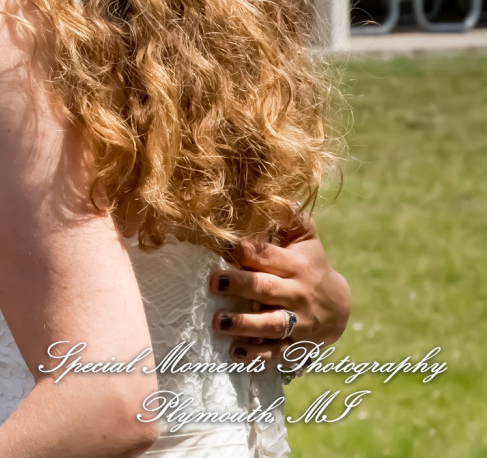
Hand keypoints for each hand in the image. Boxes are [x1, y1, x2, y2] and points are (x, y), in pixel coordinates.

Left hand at [209, 221, 350, 367]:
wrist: (339, 306)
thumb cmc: (310, 263)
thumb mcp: (306, 238)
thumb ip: (289, 218)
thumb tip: (272, 194)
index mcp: (295, 265)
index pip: (268, 256)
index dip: (245, 251)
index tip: (222, 247)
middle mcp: (297, 294)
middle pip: (266, 289)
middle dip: (239, 285)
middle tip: (213, 281)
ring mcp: (299, 323)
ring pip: (271, 325)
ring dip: (244, 325)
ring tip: (218, 322)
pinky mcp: (296, 346)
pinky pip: (277, 354)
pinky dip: (257, 356)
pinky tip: (235, 354)